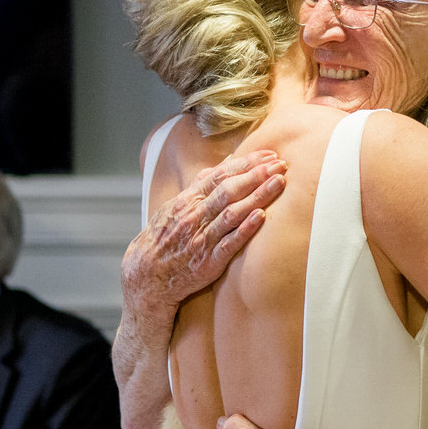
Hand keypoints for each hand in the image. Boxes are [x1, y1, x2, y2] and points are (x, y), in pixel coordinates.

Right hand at [123, 149, 287, 311]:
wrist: (147, 274)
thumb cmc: (167, 236)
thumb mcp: (178, 205)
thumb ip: (203, 184)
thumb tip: (227, 162)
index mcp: (189, 200)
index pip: (221, 175)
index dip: (246, 164)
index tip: (269, 155)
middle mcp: (196, 216)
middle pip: (229, 190)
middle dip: (256, 175)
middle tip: (280, 164)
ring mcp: (202, 238)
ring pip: (232, 213)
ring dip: (257, 196)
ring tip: (278, 183)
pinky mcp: (208, 262)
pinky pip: (228, 243)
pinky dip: (245, 229)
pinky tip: (261, 216)